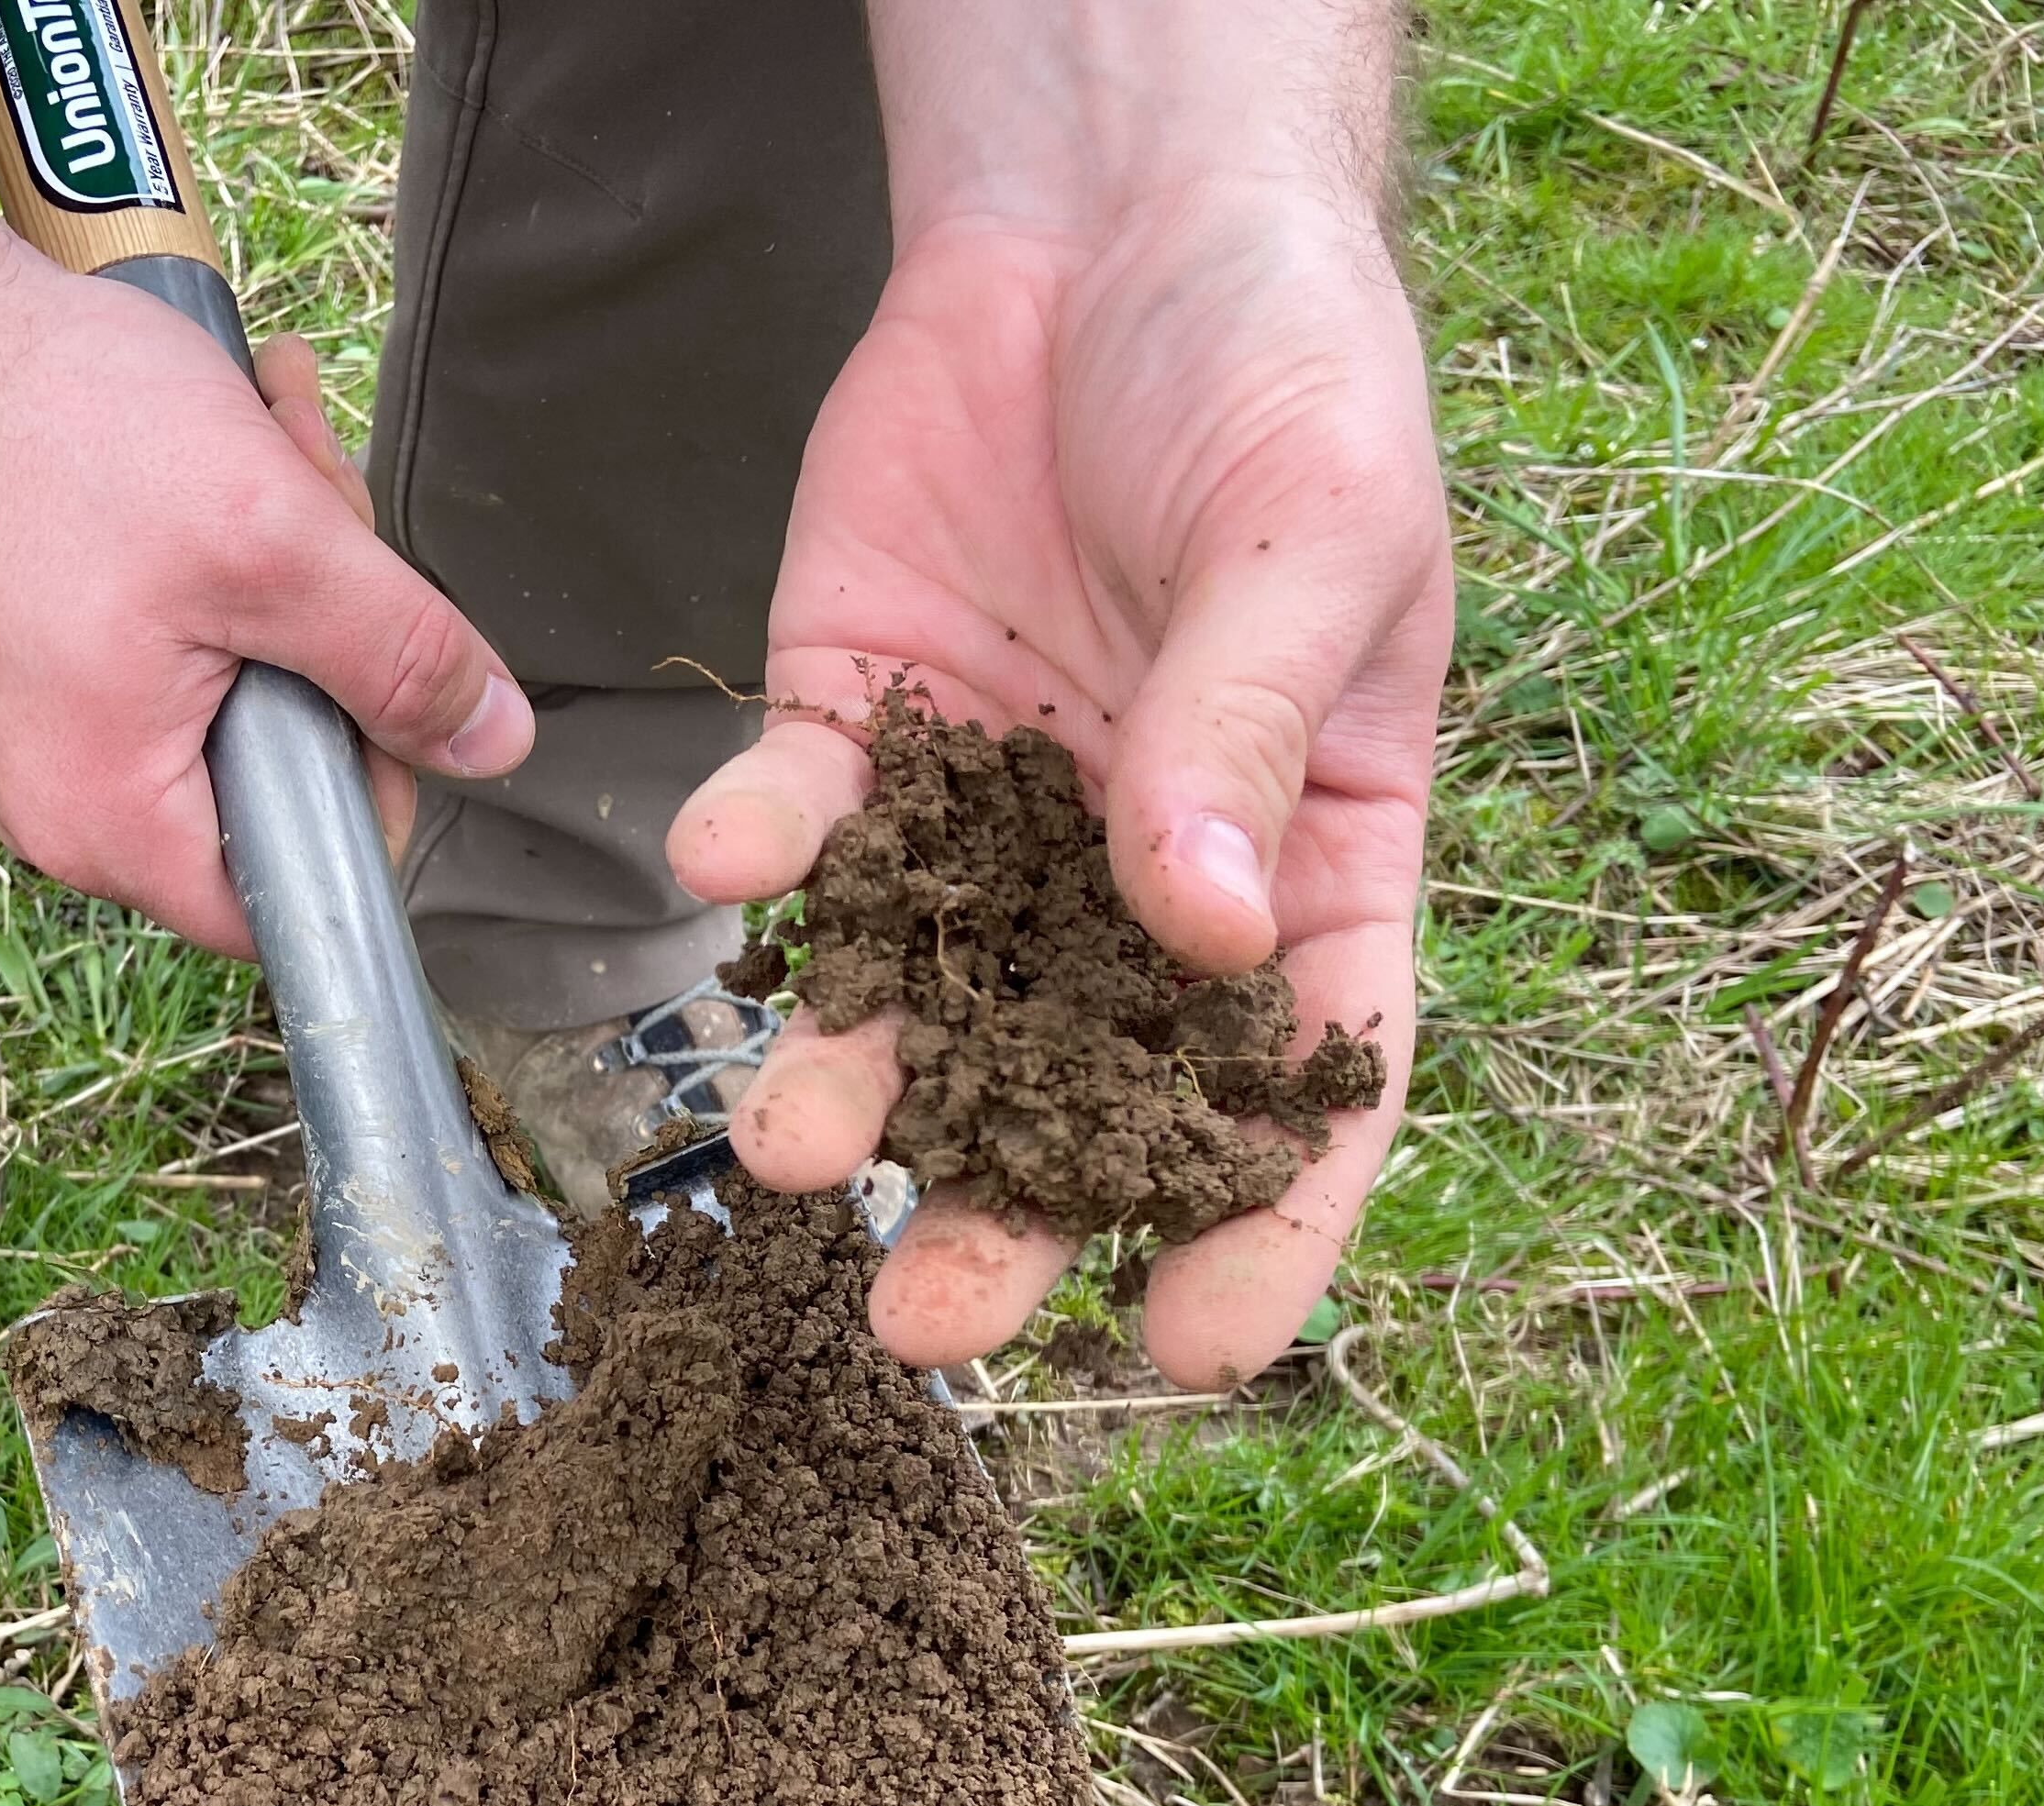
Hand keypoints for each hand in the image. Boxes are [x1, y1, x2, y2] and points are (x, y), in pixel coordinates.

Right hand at [0, 0, 527, 957]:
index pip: (296, 895)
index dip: (374, 788)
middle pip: (275, 773)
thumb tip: (496, 746)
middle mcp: (67, 806)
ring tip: (261, 432)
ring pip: (238, 682)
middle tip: (315, 496)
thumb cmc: (49, 426)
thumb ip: (398, 658)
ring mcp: (46, 729)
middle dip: (328, 630)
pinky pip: (176, 634)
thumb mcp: (271, 543)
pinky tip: (219, 434)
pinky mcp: (38, 654)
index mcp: (115, 825)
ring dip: (285, 555)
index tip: (379, 669)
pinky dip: (219, 537)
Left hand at [670, 180, 1448, 1381]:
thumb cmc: (1282, 371)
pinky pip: (802, 818)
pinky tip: (725, 877)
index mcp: (1314, 859)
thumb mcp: (1318, 540)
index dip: (1259, 1226)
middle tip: (921, 1323)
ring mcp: (989, 813)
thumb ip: (1251, 737)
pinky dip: (761, 852)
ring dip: (850, 1079)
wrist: (1114, 216)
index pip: (1304, 1083)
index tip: (1192, 1351)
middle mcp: (1139, 876)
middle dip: (1001, 1212)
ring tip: (787, 1150)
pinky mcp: (857, 725)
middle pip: (1079, 1087)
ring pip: (918, 990)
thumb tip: (1210, 937)